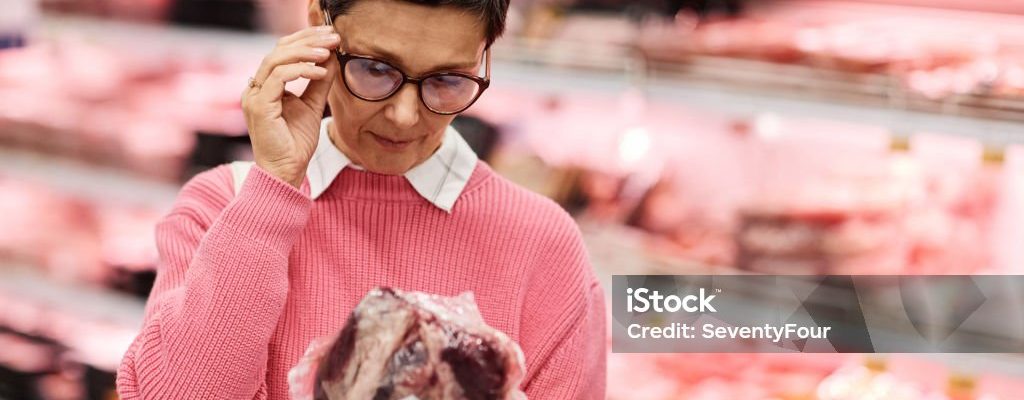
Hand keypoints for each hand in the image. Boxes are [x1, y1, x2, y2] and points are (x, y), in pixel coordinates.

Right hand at [242, 26, 340, 188]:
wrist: (287, 172)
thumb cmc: (296, 143)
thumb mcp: (312, 105)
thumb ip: (319, 82)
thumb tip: (331, 57)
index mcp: (265, 85)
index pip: (281, 51)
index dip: (305, 39)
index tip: (330, 36)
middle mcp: (255, 88)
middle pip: (278, 50)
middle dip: (308, 40)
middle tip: (333, 38)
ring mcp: (254, 96)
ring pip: (276, 60)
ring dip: (305, 53)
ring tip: (328, 53)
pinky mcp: (259, 106)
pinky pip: (278, 78)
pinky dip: (301, 70)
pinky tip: (320, 72)